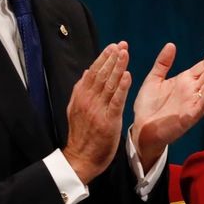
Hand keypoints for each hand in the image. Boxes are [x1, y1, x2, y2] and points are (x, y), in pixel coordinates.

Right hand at [63, 43, 130, 183]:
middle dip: (112, 58)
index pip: (93, 72)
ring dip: (118, 67)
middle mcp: (88, 100)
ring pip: (109, 84)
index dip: (104, 58)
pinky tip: (127, 75)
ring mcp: (98, 109)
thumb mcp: (76, 109)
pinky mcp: (108, 120)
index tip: (113, 46)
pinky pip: (116, 101)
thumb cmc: (82, 136)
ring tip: (125, 53)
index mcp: (81, 96)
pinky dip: (122, 87)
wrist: (80, 159)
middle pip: (101, 74)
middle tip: (122, 44)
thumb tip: (87, 72)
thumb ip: (82, 91)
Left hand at [131, 44, 203, 169]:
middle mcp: (191, 91)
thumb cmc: (148, 105)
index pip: (201, 67)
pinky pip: (200, 107)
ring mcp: (192, 104)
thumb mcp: (153, 79)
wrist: (141, 128)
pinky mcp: (189, 117)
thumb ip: (163, 63)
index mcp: (184, 81)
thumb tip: (171, 45)